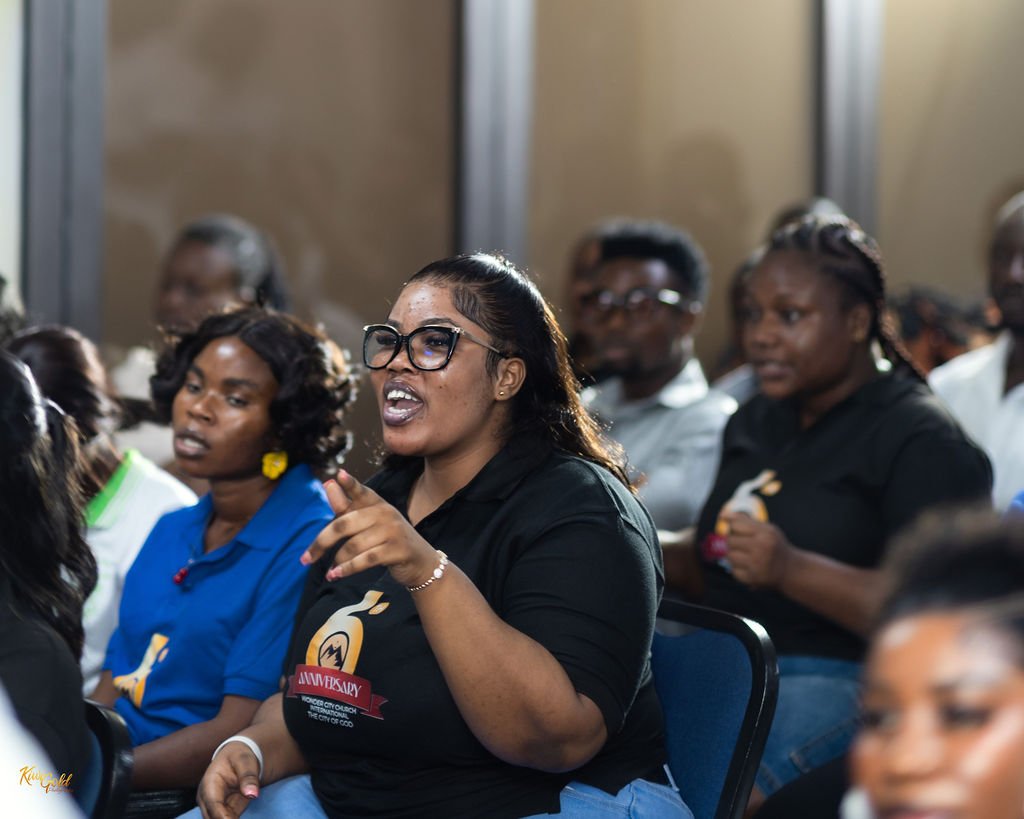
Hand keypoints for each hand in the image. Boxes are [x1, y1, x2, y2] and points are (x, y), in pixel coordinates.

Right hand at [196, 741, 259, 818]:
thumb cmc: (239, 758)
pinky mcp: (222, 811)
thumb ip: (248, 777)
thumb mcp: (245, 761)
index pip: (213, 805)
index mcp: (209, 784)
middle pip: (212, 817)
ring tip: (240, 817)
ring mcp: (213, 806)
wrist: (236, 758)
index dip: (222, 817)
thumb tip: (252, 794)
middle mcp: (207, 798)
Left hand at [301, 470, 439, 587]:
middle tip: (305, 559)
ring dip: (337, 561)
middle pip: (344, 524)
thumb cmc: (388, 540)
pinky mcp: (397, 550)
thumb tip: (328, 484)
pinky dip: (347, 569)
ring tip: (330, 572)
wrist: (421, 561)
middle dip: (321, 542)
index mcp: (376, 503)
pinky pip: (365, 560)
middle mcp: (385, 513)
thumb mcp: (369, 523)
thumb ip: (346, 507)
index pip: (361, 491)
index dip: (350, 484)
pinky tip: (336, 575)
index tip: (339, 475)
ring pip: (353, 545)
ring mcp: (393, 531)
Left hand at [720, 512, 794, 589]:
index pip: (735, 525)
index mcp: (765, 533)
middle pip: (729, 540)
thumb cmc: (774, 545)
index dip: (735, 528)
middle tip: (743, 545)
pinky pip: (733, 570)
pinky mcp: (752, 578)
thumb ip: (744, 520)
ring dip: (734, 555)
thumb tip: (722, 515)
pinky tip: (749, 567)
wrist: (791, 570)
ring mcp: (756, 564)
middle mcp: (761, 548)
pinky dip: (738, 569)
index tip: (741, 532)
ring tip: (746, 556)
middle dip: (733, 541)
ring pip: (729, 555)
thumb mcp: (766, 529)